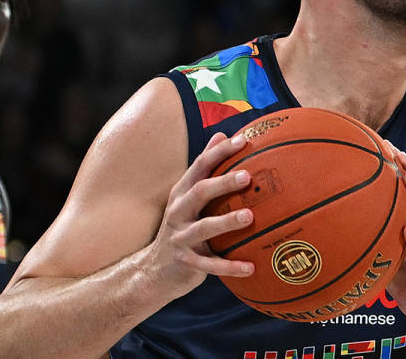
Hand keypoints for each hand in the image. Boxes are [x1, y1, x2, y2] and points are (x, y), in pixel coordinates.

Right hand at [146, 132, 254, 298]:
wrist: (154, 270)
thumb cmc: (182, 226)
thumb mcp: (188, 197)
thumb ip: (204, 168)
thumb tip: (222, 134)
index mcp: (182, 193)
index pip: (200, 166)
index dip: (219, 152)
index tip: (242, 141)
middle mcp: (178, 212)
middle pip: (199, 192)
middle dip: (222, 183)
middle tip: (247, 176)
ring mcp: (180, 237)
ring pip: (204, 228)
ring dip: (227, 222)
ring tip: (250, 216)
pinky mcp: (186, 262)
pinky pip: (210, 265)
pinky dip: (229, 267)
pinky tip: (251, 267)